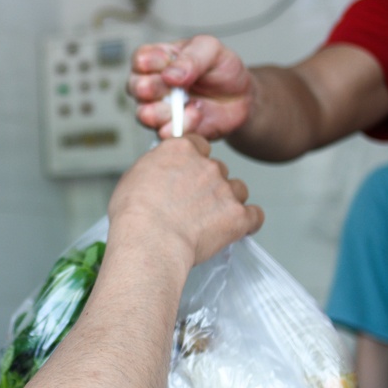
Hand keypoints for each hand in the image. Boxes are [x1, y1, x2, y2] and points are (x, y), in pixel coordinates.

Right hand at [108, 133, 263, 266]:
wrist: (150, 242)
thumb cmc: (134, 216)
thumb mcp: (133, 177)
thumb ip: (156, 167)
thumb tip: (162, 172)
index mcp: (181, 151)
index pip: (198, 145)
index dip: (194, 161)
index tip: (188, 173)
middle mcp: (207, 165)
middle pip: (218, 169)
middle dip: (209, 185)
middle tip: (193, 205)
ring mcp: (225, 190)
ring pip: (237, 189)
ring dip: (228, 201)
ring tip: (211, 220)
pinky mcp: (238, 216)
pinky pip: (254, 215)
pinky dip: (248, 222)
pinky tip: (237, 229)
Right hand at [129, 36, 255, 139]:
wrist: (242, 98)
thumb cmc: (222, 69)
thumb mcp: (212, 50)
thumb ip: (191, 58)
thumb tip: (169, 75)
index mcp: (158, 60)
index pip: (140, 59)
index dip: (152, 63)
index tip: (169, 63)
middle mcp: (153, 84)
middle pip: (135, 87)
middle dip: (154, 88)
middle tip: (175, 87)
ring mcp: (159, 109)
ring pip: (144, 114)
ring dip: (166, 111)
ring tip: (190, 104)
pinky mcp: (171, 129)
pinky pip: (163, 133)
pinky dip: (179, 126)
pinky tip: (195, 116)